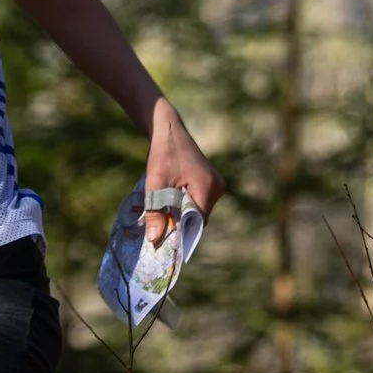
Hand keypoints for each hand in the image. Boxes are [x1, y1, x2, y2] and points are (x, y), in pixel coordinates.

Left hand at [144, 100, 223, 244]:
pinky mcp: (210, 183)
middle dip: (180, 224)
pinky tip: (169, 204)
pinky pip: (198, 202)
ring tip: (161, 215)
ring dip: (181, 215)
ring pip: (198, 211)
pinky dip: (184, 206)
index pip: (198, 222)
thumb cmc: (162, 153)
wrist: (168, 129)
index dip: (182, 233)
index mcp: (208, 187)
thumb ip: (156, 212)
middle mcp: (217, 187)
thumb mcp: (155, 184)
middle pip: (198, 218)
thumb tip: (155, 240)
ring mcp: (216, 185)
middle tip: (158, 230)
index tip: (164, 242)